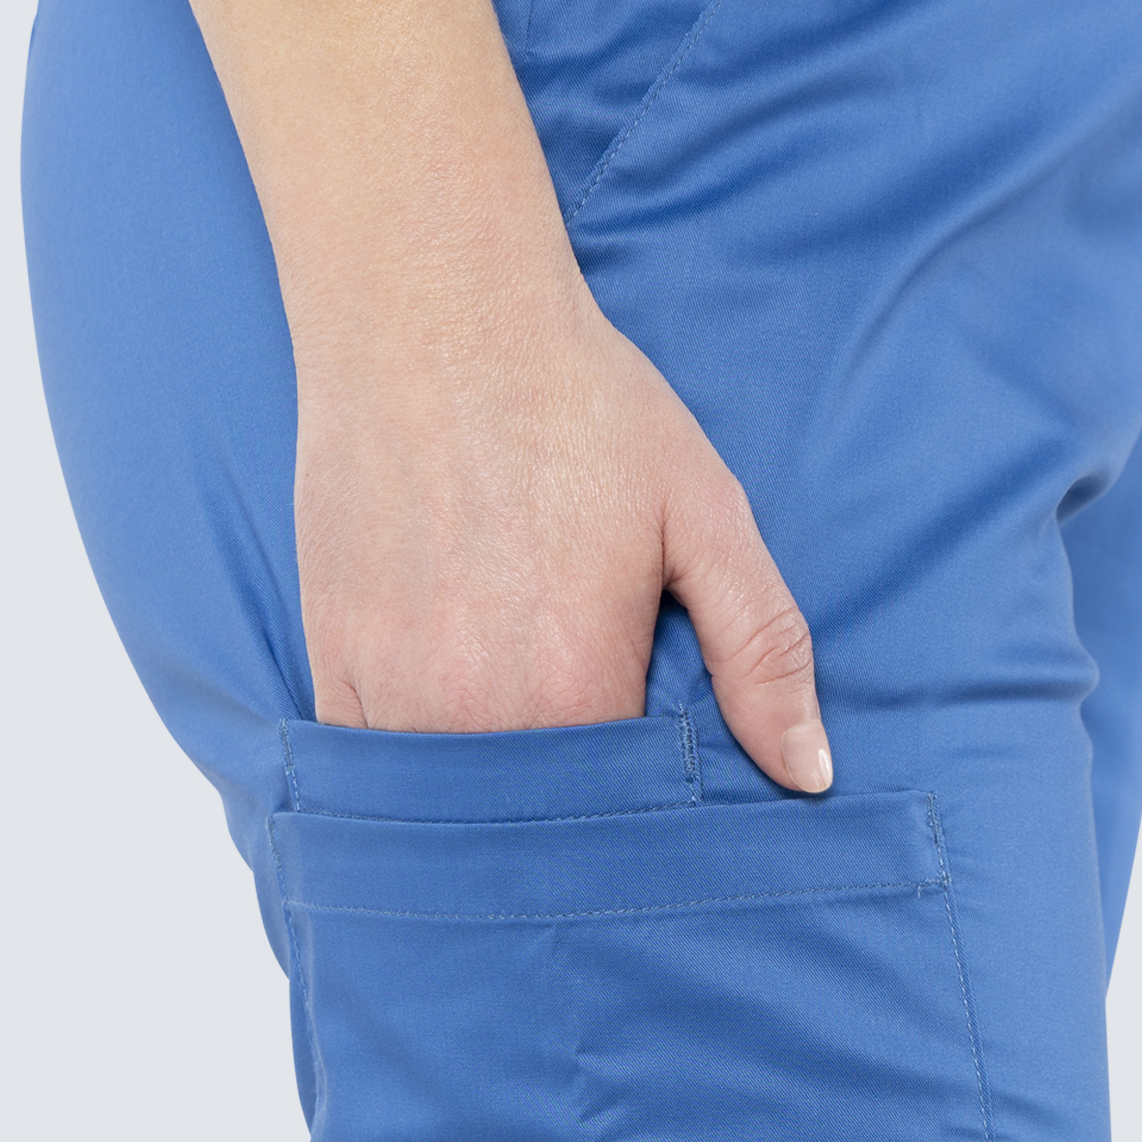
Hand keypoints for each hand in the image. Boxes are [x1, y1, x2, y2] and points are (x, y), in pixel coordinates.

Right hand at [292, 234, 830, 788]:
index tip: (656, 815)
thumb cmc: (579, 403)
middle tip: (590, 791)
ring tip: (523, 770)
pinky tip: (443, 746)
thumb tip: (810, 774)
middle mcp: (475, 709)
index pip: (619, 821)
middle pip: (528, 829)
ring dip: (485, 813)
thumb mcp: (703, 513)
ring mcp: (390, 690)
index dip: (642, 825)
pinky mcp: (332, 662)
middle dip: (564, 829)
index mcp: (577, 686)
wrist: (433, 312)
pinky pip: (367, 771)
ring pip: (444, 811)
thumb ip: (763, 649)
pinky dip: (406, 780)